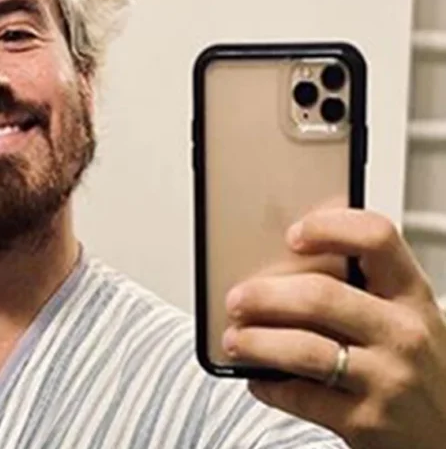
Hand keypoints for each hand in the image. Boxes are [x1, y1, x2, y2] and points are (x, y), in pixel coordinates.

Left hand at [222, 208, 445, 448]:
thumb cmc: (415, 368)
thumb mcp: (404, 320)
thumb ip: (360, 293)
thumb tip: (278, 269)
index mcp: (412, 296)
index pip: (376, 239)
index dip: (329, 227)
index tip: (292, 235)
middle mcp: (404, 333)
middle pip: (320, 295)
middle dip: (265, 295)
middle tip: (236, 298)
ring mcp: (388, 379)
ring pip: (304, 349)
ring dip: (256, 342)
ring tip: (233, 340)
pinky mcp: (366, 421)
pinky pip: (300, 396)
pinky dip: (268, 386)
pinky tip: (258, 379)